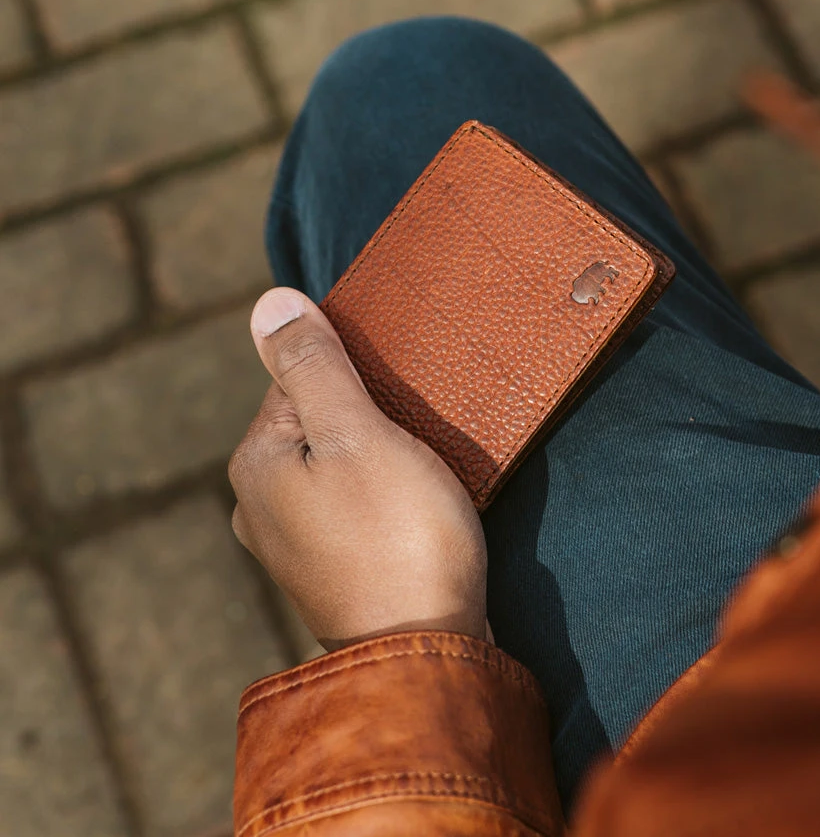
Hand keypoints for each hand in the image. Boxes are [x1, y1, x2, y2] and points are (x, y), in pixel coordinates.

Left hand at [229, 288, 487, 649]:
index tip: (398, 392)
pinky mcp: (330, 571)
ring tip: (421, 468)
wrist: (426, 653)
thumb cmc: (398, 534)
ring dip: (379, 454)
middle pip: (318, 421)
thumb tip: (269, 302)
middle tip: (417, 429)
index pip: (297, 378)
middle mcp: (258, 505)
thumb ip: (314, 366)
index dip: (354, 372)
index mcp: (256, 463)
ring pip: (338, 464)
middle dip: (367, 413)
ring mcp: (293, 545)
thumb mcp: (357, 433)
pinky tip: (414, 504)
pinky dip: (381, 493)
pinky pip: (352, 504)